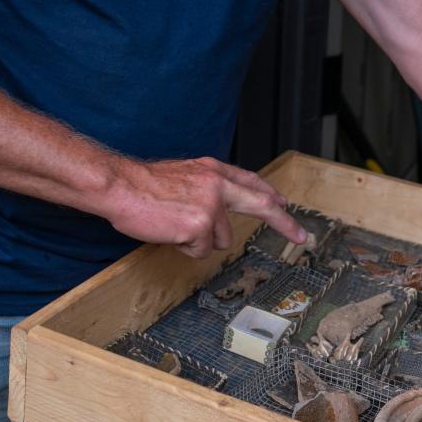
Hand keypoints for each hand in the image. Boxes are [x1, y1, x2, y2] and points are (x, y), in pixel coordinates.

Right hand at [105, 156, 306, 259]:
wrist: (120, 186)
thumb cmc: (142, 185)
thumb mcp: (182, 175)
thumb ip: (205, 186)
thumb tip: (219, 209)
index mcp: (212, 170)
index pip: (250, 182)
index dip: (269, 195)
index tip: (284, 204)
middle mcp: (217, 185)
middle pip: (261, 205)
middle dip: (284, 222)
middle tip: (301, 236)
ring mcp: (211, 205)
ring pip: (220, 239)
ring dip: (200, 240)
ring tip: (175, 225)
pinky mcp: (200, 226)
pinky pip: (200, 251)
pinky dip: (185, 247)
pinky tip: (170, 232)